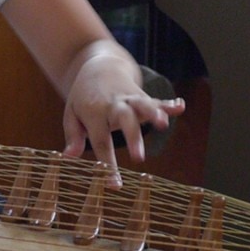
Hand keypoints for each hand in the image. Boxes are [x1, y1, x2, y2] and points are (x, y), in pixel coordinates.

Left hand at [60, 57, 185, 185]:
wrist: (98, 66)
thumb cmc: (83, 97)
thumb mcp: (71, 113)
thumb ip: (73, 135)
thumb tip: (69, 157)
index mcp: (93, 113)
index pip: (100, 141)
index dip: (107, 164)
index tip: (115, 185)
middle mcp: (112, 105)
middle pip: (123, 121)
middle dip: (132, 138)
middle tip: (138, 158)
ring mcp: (129, 98)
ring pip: (142, 105)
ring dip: (152, 113)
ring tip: (163, 124)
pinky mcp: (142, 95)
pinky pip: (156, 99)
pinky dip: (168, 104)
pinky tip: (180, 107)